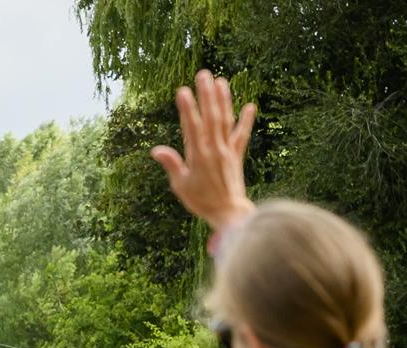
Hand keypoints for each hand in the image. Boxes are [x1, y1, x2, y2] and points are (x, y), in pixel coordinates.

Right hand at [149, 69, 257, 231]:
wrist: (228, 213)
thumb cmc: (201, 201)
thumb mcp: (181, 185)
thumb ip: (171, 165)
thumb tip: (156, 149)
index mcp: (198, 156)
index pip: (192, 127)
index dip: (188, 109)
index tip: (183, 91)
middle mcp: (214, 150)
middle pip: (210, 118)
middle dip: (206, 95)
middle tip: (203, 74)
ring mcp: (227, 151)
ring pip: (225, 121)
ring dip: (224, 100)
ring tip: (221, 81)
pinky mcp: (237, 155)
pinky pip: (242, 136)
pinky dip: (246, 121)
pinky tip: (250, 106)